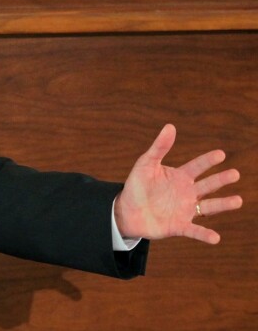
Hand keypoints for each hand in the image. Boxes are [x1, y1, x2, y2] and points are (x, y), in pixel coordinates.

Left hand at [114, 124, 241, 243]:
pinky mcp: (179, 226)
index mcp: (180, 177)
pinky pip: (194, 230)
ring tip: (238, 201)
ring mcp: (185, 210)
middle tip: (235, 174)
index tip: (220, 154)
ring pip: (208, 207)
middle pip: (208, 185)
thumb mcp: (145, 164)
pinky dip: (204, 234)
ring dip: (223, 204)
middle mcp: (187, 193)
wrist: (127, 211)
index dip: (207, 161)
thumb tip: (170, 126)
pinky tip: (215, 237)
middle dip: (221, 179)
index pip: (197, 166)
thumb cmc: (137, 186)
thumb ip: (159, 148)